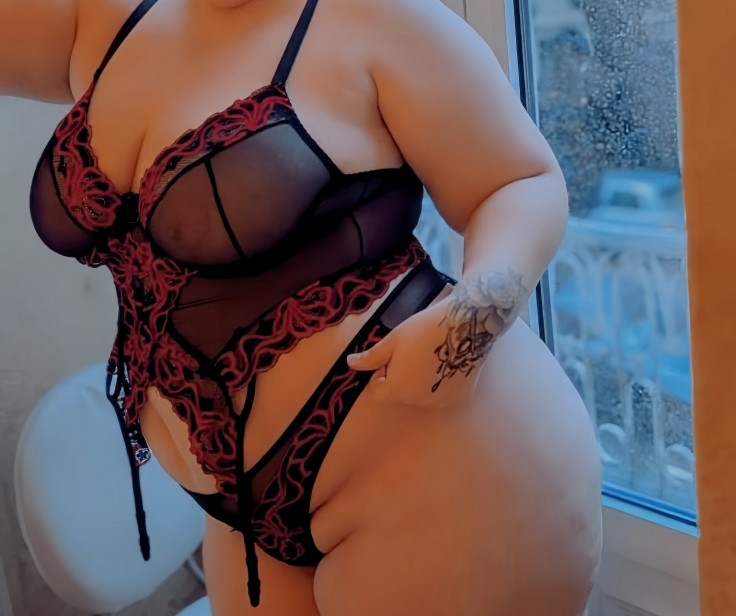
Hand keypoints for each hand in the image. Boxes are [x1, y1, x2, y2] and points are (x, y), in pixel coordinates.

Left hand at [346, 292, 493, 408]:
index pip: (378, 393)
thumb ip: (371, 358)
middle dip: (399, 378)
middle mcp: (418, 401)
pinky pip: (440, 395)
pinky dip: (438, 384)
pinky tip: (443, 364)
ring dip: (419, 382)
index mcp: (397, 389)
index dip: (379, 377)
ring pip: (420, 395)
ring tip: (428, 357)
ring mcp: (440, 401)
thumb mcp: (392, 341)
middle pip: (400, 395)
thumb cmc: (424, 329)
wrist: (464, 325)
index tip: (389, 360)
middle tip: (410, 354)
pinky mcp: (458, 397)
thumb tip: (351, 363)